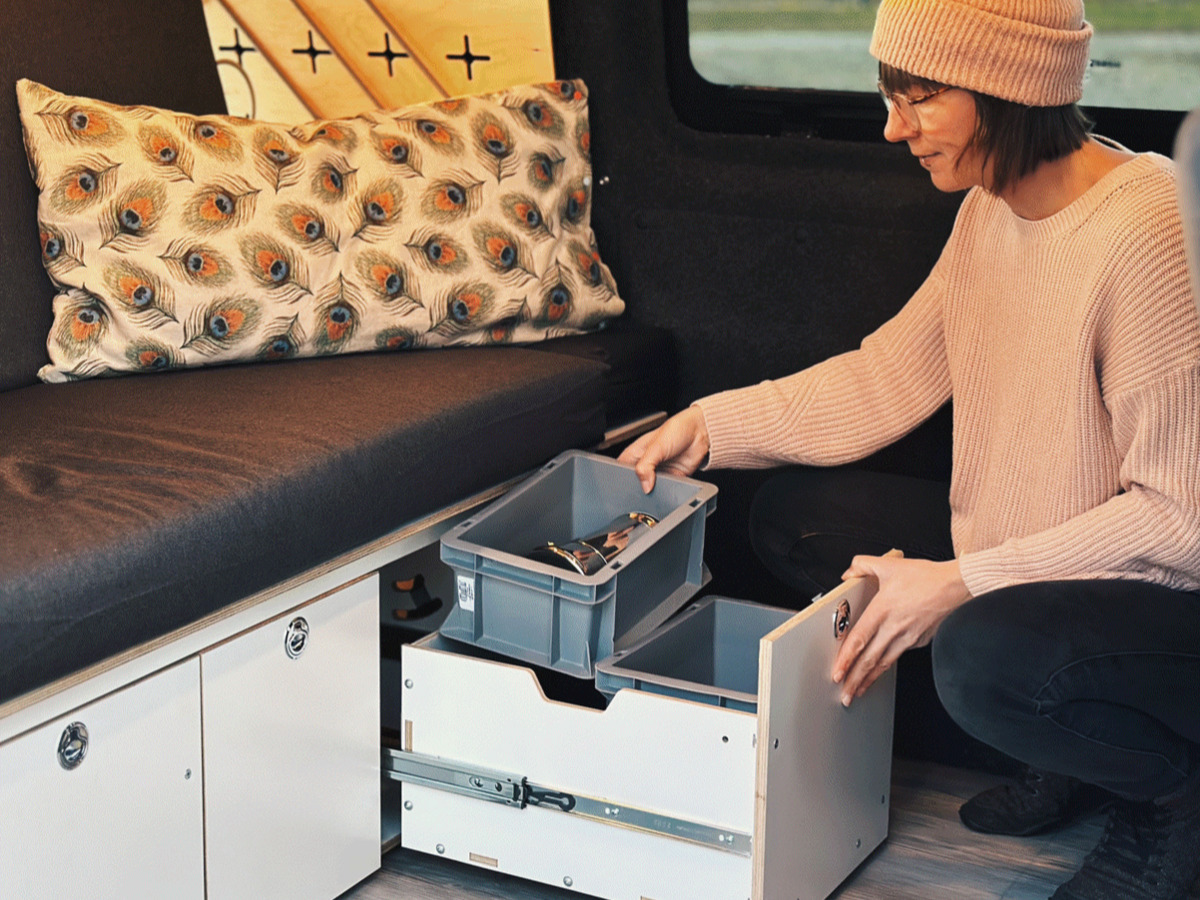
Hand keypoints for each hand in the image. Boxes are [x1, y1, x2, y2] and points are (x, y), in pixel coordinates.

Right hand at [617, 406, 710, 492]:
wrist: (699, 433)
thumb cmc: (676, 430)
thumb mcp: (656, 446)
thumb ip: (645, 466)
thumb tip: (644, 485)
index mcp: (635, 454)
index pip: (621, 471)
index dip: (622, 479)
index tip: (628, 485)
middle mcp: (646, 464)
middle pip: (636, 483)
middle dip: (639, 488)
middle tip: (644, 488)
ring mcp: (658, 473)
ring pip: (651, 489)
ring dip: (654, 491)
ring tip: (657, 487)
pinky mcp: (672, 479)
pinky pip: (666, 490)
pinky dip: (667, 492)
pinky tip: (668, 488)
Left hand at [831, 555, 970, 706]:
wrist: (958, 585)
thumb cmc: (928, 577)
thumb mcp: (890, 564)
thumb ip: (863, 565)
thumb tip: (848, 572)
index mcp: (883, 609)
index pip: (859, 640)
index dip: (846, 659)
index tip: (837, 673)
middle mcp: (895, 627)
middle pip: (870, 660)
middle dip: (855, 680)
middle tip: (844, 694)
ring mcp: (909, 637)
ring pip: (884, 663)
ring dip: (869, 679)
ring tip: (858, 691)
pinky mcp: (920, 641)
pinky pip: (899, 655)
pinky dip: (887, 665)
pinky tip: (879, 670)